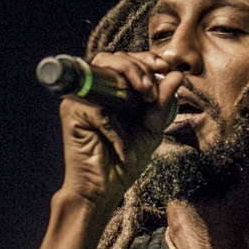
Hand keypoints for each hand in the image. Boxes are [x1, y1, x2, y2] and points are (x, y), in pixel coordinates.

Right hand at [58, 51, 181, 211]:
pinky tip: (120, 138)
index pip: (125, 60)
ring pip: (101, 67)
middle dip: (138, 67)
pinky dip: (113, 121)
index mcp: (112, 91)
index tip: (165, 68)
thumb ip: (162, 103)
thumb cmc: (123, 162)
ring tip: (145, 96)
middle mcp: (94, 90)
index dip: (145, 58)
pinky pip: (96, 103)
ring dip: (128, 75)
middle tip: (151, 91)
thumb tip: (177, 75)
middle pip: (112, 58)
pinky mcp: (71, 113)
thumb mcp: (151, 129)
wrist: (103, 191)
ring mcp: (80, 99)